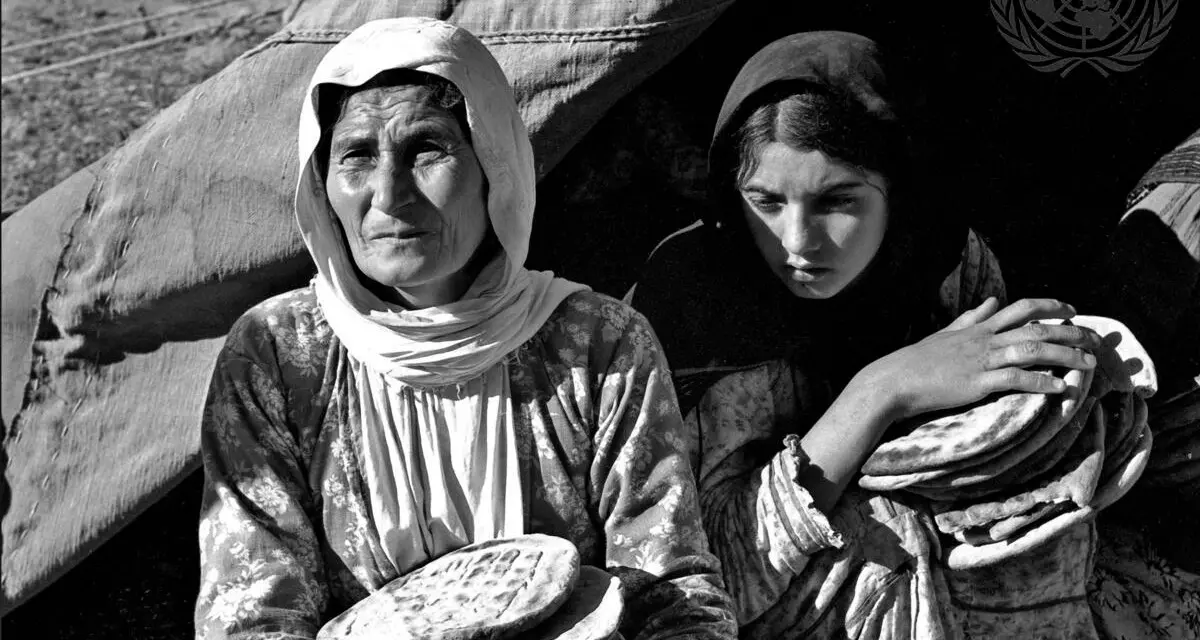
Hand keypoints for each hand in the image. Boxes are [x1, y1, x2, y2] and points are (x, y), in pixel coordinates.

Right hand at [856, 297, 1102, 422]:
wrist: (895, 380)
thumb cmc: (918, 360)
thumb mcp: (947, 333)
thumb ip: (973, 318)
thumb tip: (992, 301)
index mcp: (979, 327)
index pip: (1021, 308)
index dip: (1050, 306)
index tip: (1073, 310)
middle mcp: (985, 340)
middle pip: (1037, 329)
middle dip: (1071, 333)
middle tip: (1097, 341)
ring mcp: (982, 360)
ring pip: (1033, 352)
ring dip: (1065, 357)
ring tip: (1089, 364)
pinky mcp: (977, 383)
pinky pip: (1015, 379)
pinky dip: (1041, 382)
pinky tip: (1060, 388)